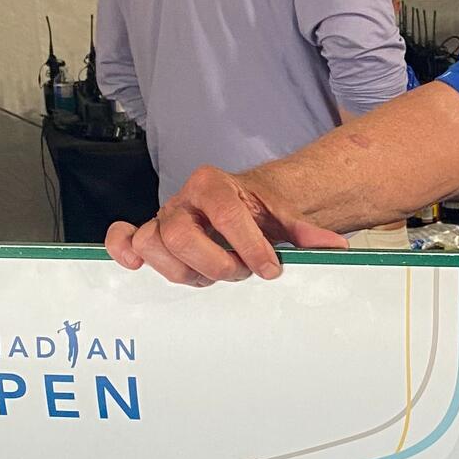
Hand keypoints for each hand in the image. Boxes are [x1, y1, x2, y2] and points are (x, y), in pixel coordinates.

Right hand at [104, 166, 346, 284]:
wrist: (240, 205)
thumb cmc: (258, 212)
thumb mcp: (284, 218)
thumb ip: (306, 234)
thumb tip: (334, 247)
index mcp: (214, 184)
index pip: (226, 214)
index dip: (249, 246)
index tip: (270, 269)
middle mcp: (182, 199)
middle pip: (181, 236)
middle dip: (215, 263)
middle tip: (240, 272)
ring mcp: (163, 218)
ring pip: (153, 245)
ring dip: (185, 271)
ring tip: (212, 274)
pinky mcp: (151, 237)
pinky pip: (123, 238)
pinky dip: (124, 249)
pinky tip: (138, 265)